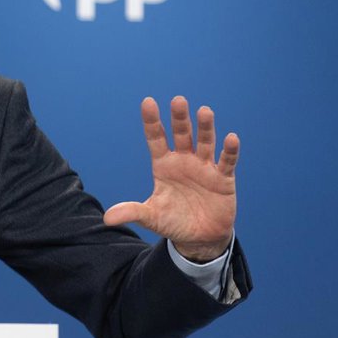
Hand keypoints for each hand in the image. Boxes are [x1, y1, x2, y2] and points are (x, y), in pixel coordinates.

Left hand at [103, 96, 238, 261]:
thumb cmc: (173, 221)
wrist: (199, 237)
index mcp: (163, 165)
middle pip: (181, 135)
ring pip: (205, 143)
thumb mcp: (151, 217)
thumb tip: (106, 219)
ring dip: (205, 128)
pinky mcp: (223, 179)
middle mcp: (183, 161)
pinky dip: (229, 151)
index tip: (148, 102)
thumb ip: (132, 212)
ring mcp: (204, 168)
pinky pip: (227, 162)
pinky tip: (231, 138)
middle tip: (178, 100)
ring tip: (204, 111)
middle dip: (179, 119)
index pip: (156, 138)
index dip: (152, 121)